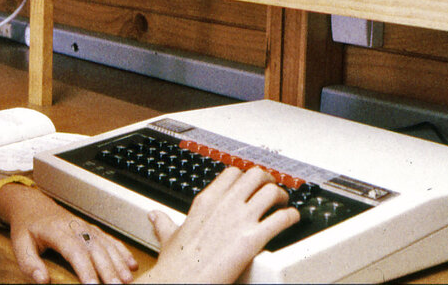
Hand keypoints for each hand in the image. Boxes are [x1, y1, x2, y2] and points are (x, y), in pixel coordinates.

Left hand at [0, 183, 138, 283]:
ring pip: (106, 244)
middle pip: (95, 249)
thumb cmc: (28, 227)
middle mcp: (76, 227)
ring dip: (119, 262)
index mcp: (57, 231)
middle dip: (108, 269)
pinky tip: (131, 264)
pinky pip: (110, 239)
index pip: (74, 251)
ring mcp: (86, 227)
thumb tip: (43, 280)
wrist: (34, 206)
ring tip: (127, 279)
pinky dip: (123, 252)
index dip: (85, 269)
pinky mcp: (92, 229)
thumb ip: (30, 264)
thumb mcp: (20, 244)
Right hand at [140, 166, 299, 283]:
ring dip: (281, 195)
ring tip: (283, 204)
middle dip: (267, 180)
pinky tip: (292, 220)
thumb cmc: (176, 265)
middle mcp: (225, 205)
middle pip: (254, 175)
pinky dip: (291, 216)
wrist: (181, 282)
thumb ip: (164, 223)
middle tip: (271, 190)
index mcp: (206, 201)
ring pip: (270, 191)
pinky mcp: (252, 238)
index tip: (251, 183)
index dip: (245, 176)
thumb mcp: (169, 237)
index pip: (232, 173)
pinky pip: (281, 218)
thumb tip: (155, 216)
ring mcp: (239, 219)